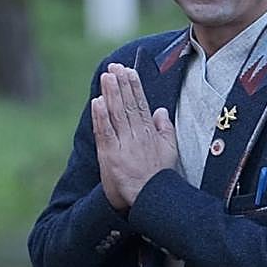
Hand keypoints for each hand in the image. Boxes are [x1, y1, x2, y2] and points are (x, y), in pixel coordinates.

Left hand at [91, 63, 177, 209]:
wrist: (151, 200)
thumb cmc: (159, 177)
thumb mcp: (169, 150)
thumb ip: (165, 129)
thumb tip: (161, 110)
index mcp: (150, 133)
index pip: (140, 104)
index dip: (133, 86)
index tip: (128, 71)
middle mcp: (137, 136)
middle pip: (127, 105)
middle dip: (121, 84)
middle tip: (114, 67)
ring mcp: (124, 145)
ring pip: (117, 114)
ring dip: (111, 94)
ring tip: (106, 76)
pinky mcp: (110, 156)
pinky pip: (105, 133)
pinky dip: (101, 117)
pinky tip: (97, 102)